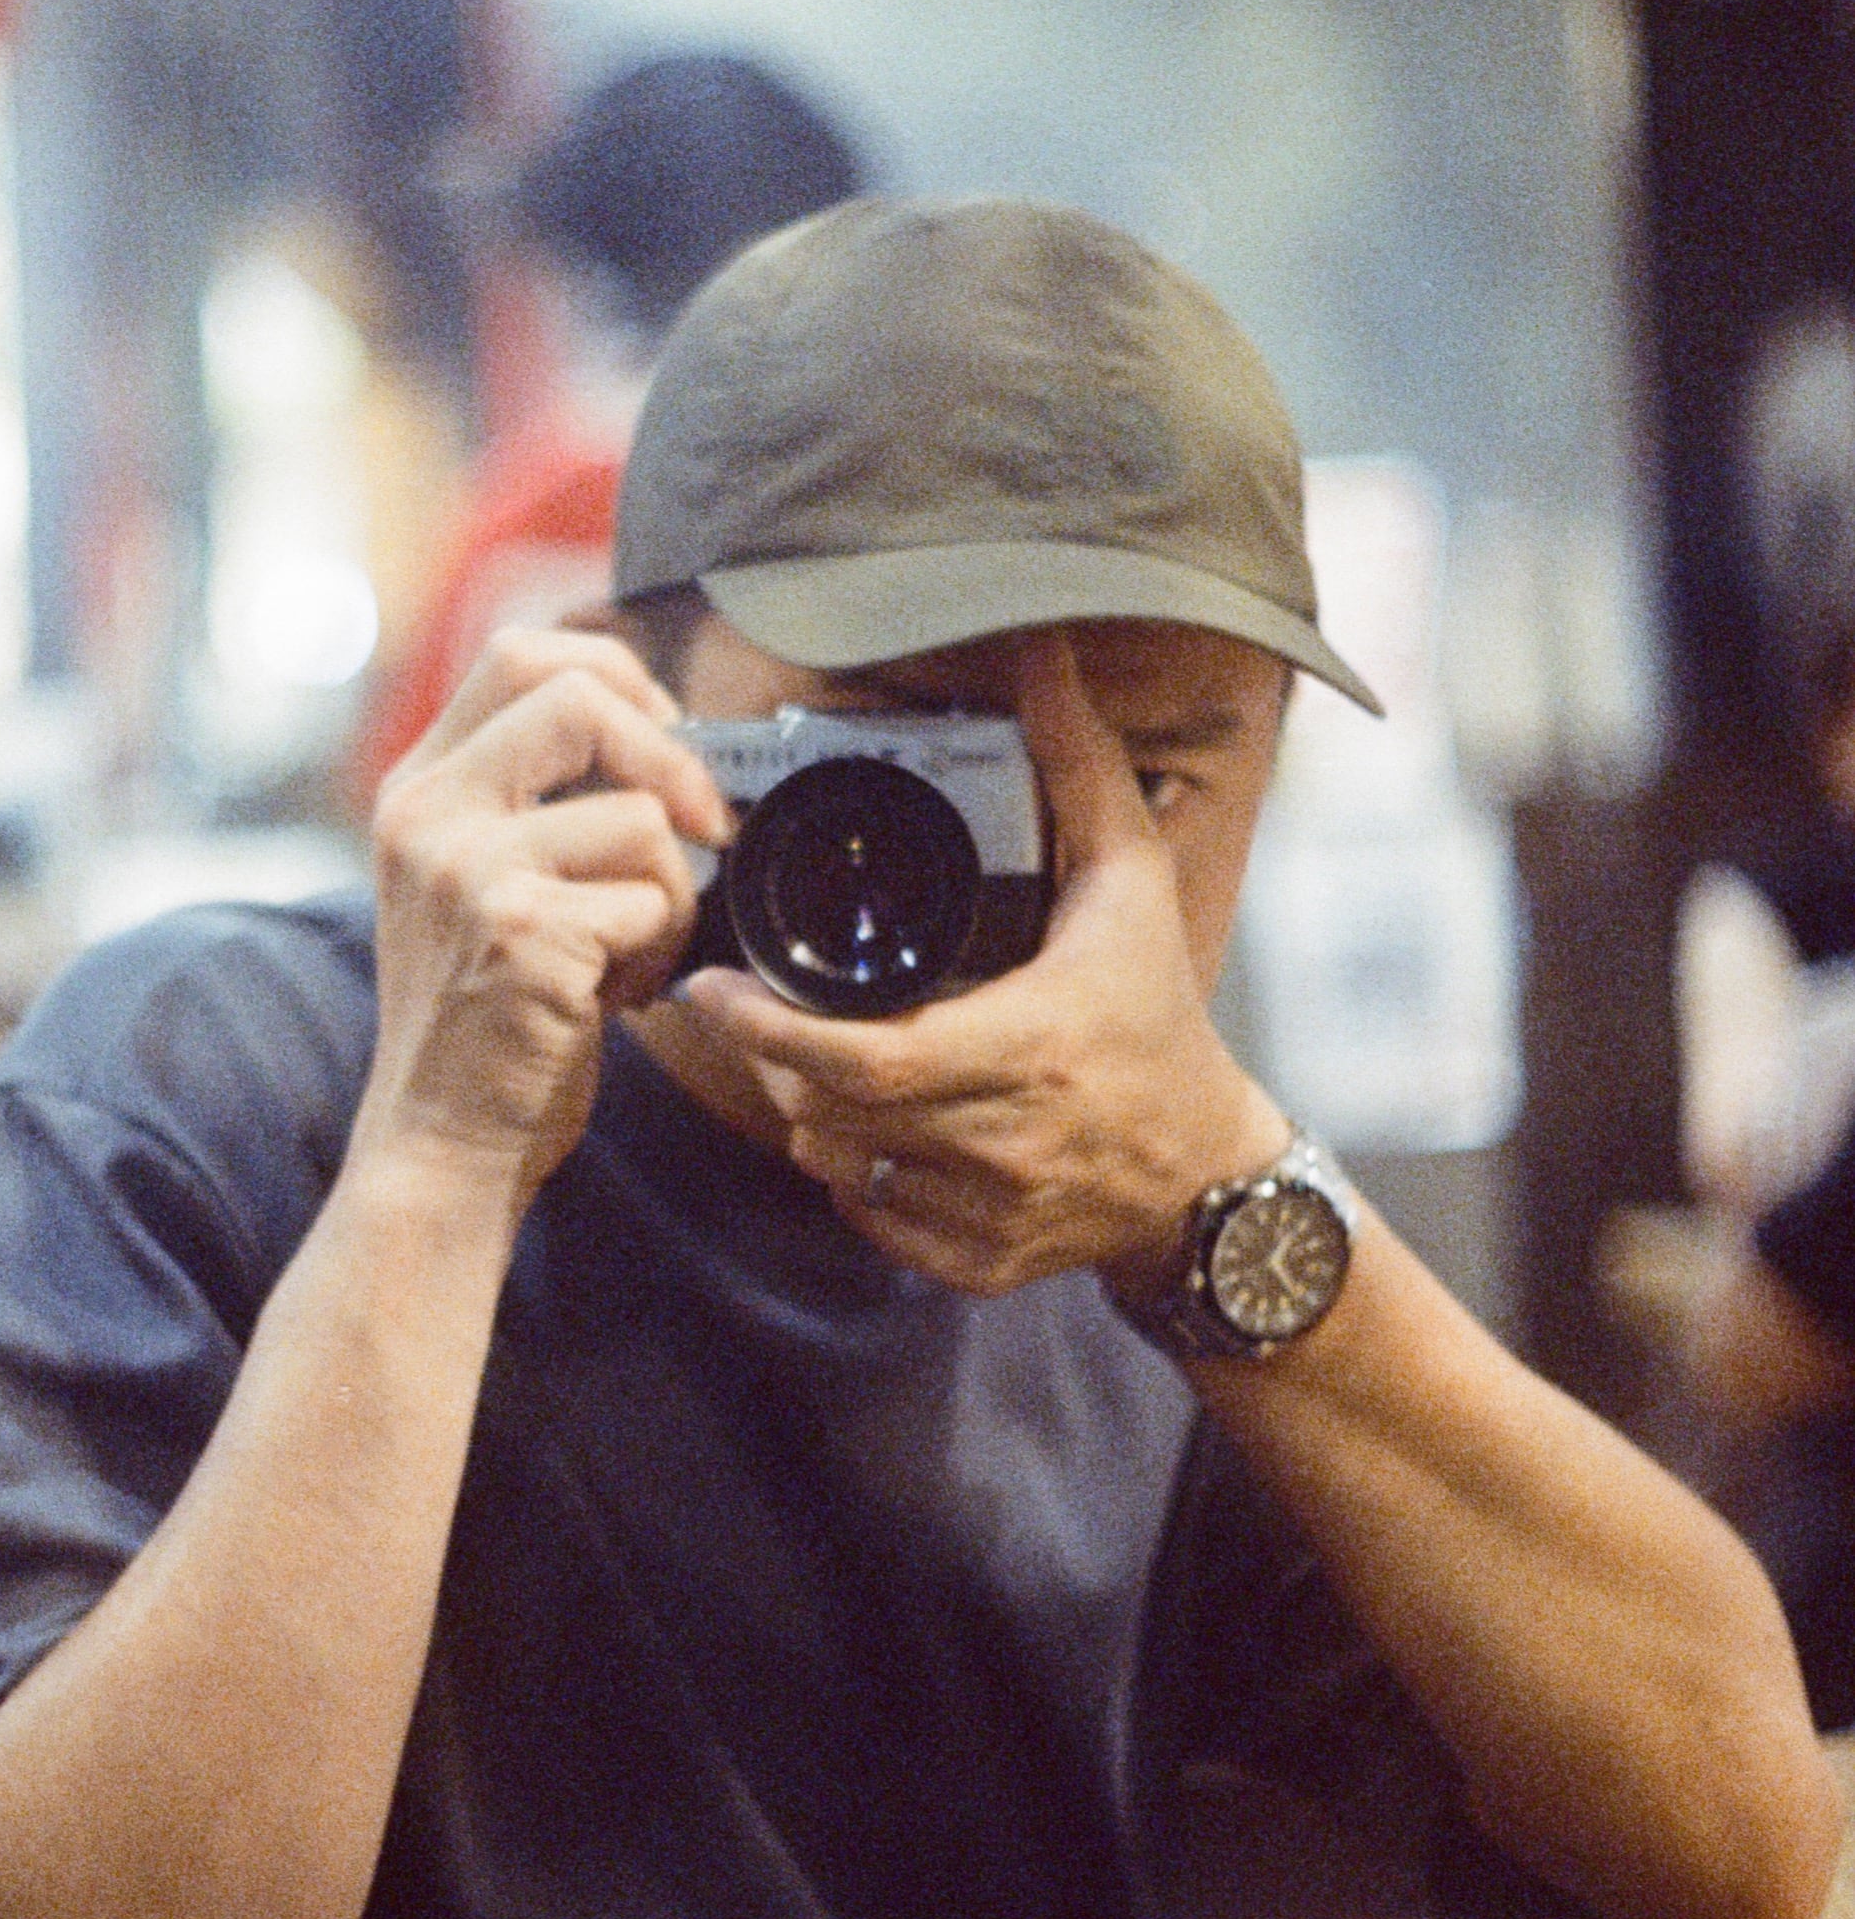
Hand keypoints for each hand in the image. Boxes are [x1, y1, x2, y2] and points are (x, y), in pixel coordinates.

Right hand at [355, 629, 729, 1195]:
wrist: (442, 1139)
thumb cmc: (485, 1018)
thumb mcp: (473, 883)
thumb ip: (529, 799)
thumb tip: (660, 730)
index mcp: (417, 789)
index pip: (519, 653)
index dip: (614, 673)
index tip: (662, 734)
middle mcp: (427, 814)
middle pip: (577, 699)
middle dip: (669, 756)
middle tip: (703, 825)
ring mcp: (467, 869)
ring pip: (639, 817)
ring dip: (671, 893)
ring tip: (629, 954)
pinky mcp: (520, 932)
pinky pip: (650, 901)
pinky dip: (659, 953)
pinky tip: (615, 997)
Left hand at [679, 636, 1285, 1294]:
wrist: (1206, 1167)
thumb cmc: (1157, 1011)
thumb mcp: (1131, 879)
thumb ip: (1078, 762)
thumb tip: (1043, 652)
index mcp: (1032, 1048)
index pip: (866, 1060)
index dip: (771, 1033)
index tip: (712, 989)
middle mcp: (1009, 1143)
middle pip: (833, 1113)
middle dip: (772, 1063)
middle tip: (747, 1011)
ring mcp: (993, 1215)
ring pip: (840, 1167)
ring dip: (805, 1114)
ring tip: (809, 1062)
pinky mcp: (982, 1266)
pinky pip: (872, 1220)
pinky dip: (851, 1175)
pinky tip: (869, 1129)